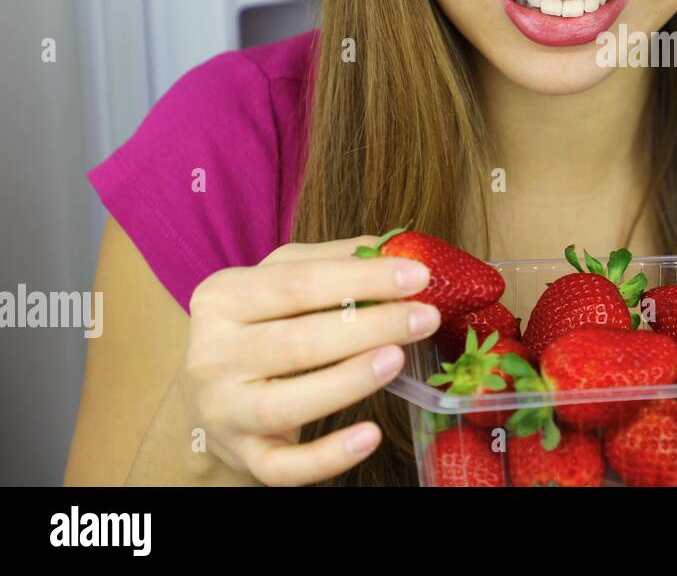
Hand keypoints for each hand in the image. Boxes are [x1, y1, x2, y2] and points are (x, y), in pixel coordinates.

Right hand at [179, 235, 439, 484]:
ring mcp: (224, 411)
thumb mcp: (281, 279)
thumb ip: (334, 260)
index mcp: (222, 298)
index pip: (299, 284)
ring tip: (398, 359)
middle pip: (297, 341)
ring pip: (287, 403)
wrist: (213, 394)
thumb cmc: (260, 325)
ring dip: (349, 381)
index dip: (362, 279)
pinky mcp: (244, 456)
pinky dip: (328, 457)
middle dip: (370, 327)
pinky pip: (285, 467)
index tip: (418, 276)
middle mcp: (212, 355)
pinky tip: (370, 436)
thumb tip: (396, 248)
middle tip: (425, 317)